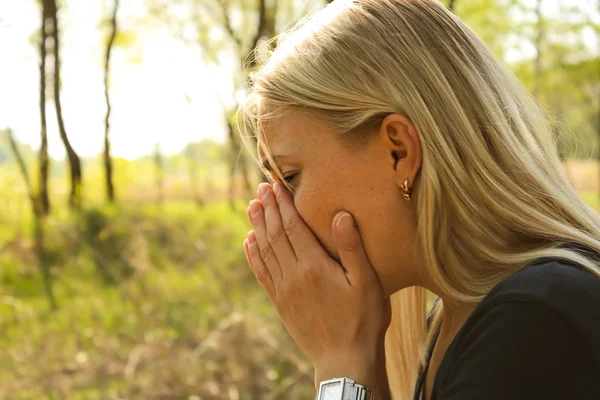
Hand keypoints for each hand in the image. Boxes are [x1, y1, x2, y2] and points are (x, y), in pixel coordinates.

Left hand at [243, 182, 391, 391]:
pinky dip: (253, 255)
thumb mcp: (367, 283)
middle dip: (268, 209)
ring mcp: (284, 290)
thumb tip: (340, 215)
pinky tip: (248, 242)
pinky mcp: (280, 303)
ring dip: (257, 226)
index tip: (276, 185)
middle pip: (275, 235)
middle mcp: (293, 276)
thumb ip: (352, 248)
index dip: (284, 205)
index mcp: (314, 267)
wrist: (344, 361)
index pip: (293, 227)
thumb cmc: (363, 321)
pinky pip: (261, 273)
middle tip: (260, 188)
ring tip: (252, 206)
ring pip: (265, 251)